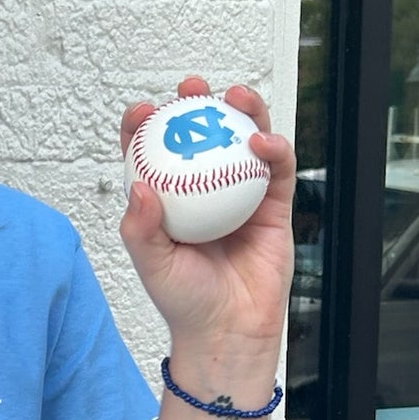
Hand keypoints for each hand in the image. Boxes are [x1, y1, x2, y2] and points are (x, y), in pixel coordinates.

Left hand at [119, 74, 295, 348]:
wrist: (229, 331)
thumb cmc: (186, 302)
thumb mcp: (152, 265)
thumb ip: (141, 228)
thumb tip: (140, 186)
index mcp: (170, 200)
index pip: (155, 153)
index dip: (146, 127)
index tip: (141, 112)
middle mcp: (205, 191)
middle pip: (203, 136)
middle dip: (197, 104)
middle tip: (191, 88)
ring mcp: (241, 194)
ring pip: (244, 142)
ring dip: (242, 111)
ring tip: (234, 96)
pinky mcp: (274, 205)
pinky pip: (278, 169)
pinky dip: (274, 148)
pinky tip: (261, 140)